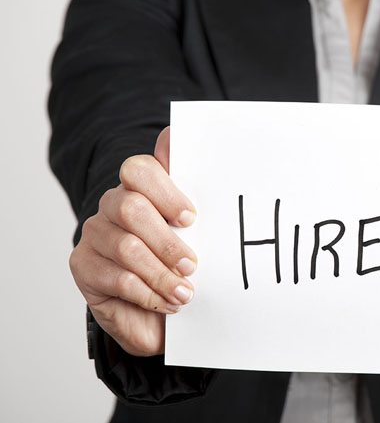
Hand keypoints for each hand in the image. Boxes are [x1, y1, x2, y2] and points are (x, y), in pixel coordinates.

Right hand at [69, 127, 196, 356]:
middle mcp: (113, 205)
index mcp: (141, 188)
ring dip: (162, 275)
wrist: (155, 318)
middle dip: (167, 243)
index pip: (140, 169)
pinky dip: (149, 294)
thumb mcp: (197, 239)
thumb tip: (195, 160)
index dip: (166, 192)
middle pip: (132, 209)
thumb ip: (196, 208)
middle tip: (191, 266)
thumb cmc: (178, 269)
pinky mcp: (82, 265)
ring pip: (127, 248)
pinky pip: (119, 279)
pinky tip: (168, 304)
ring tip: (185, 293)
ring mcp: (95, 233)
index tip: (191, 219)